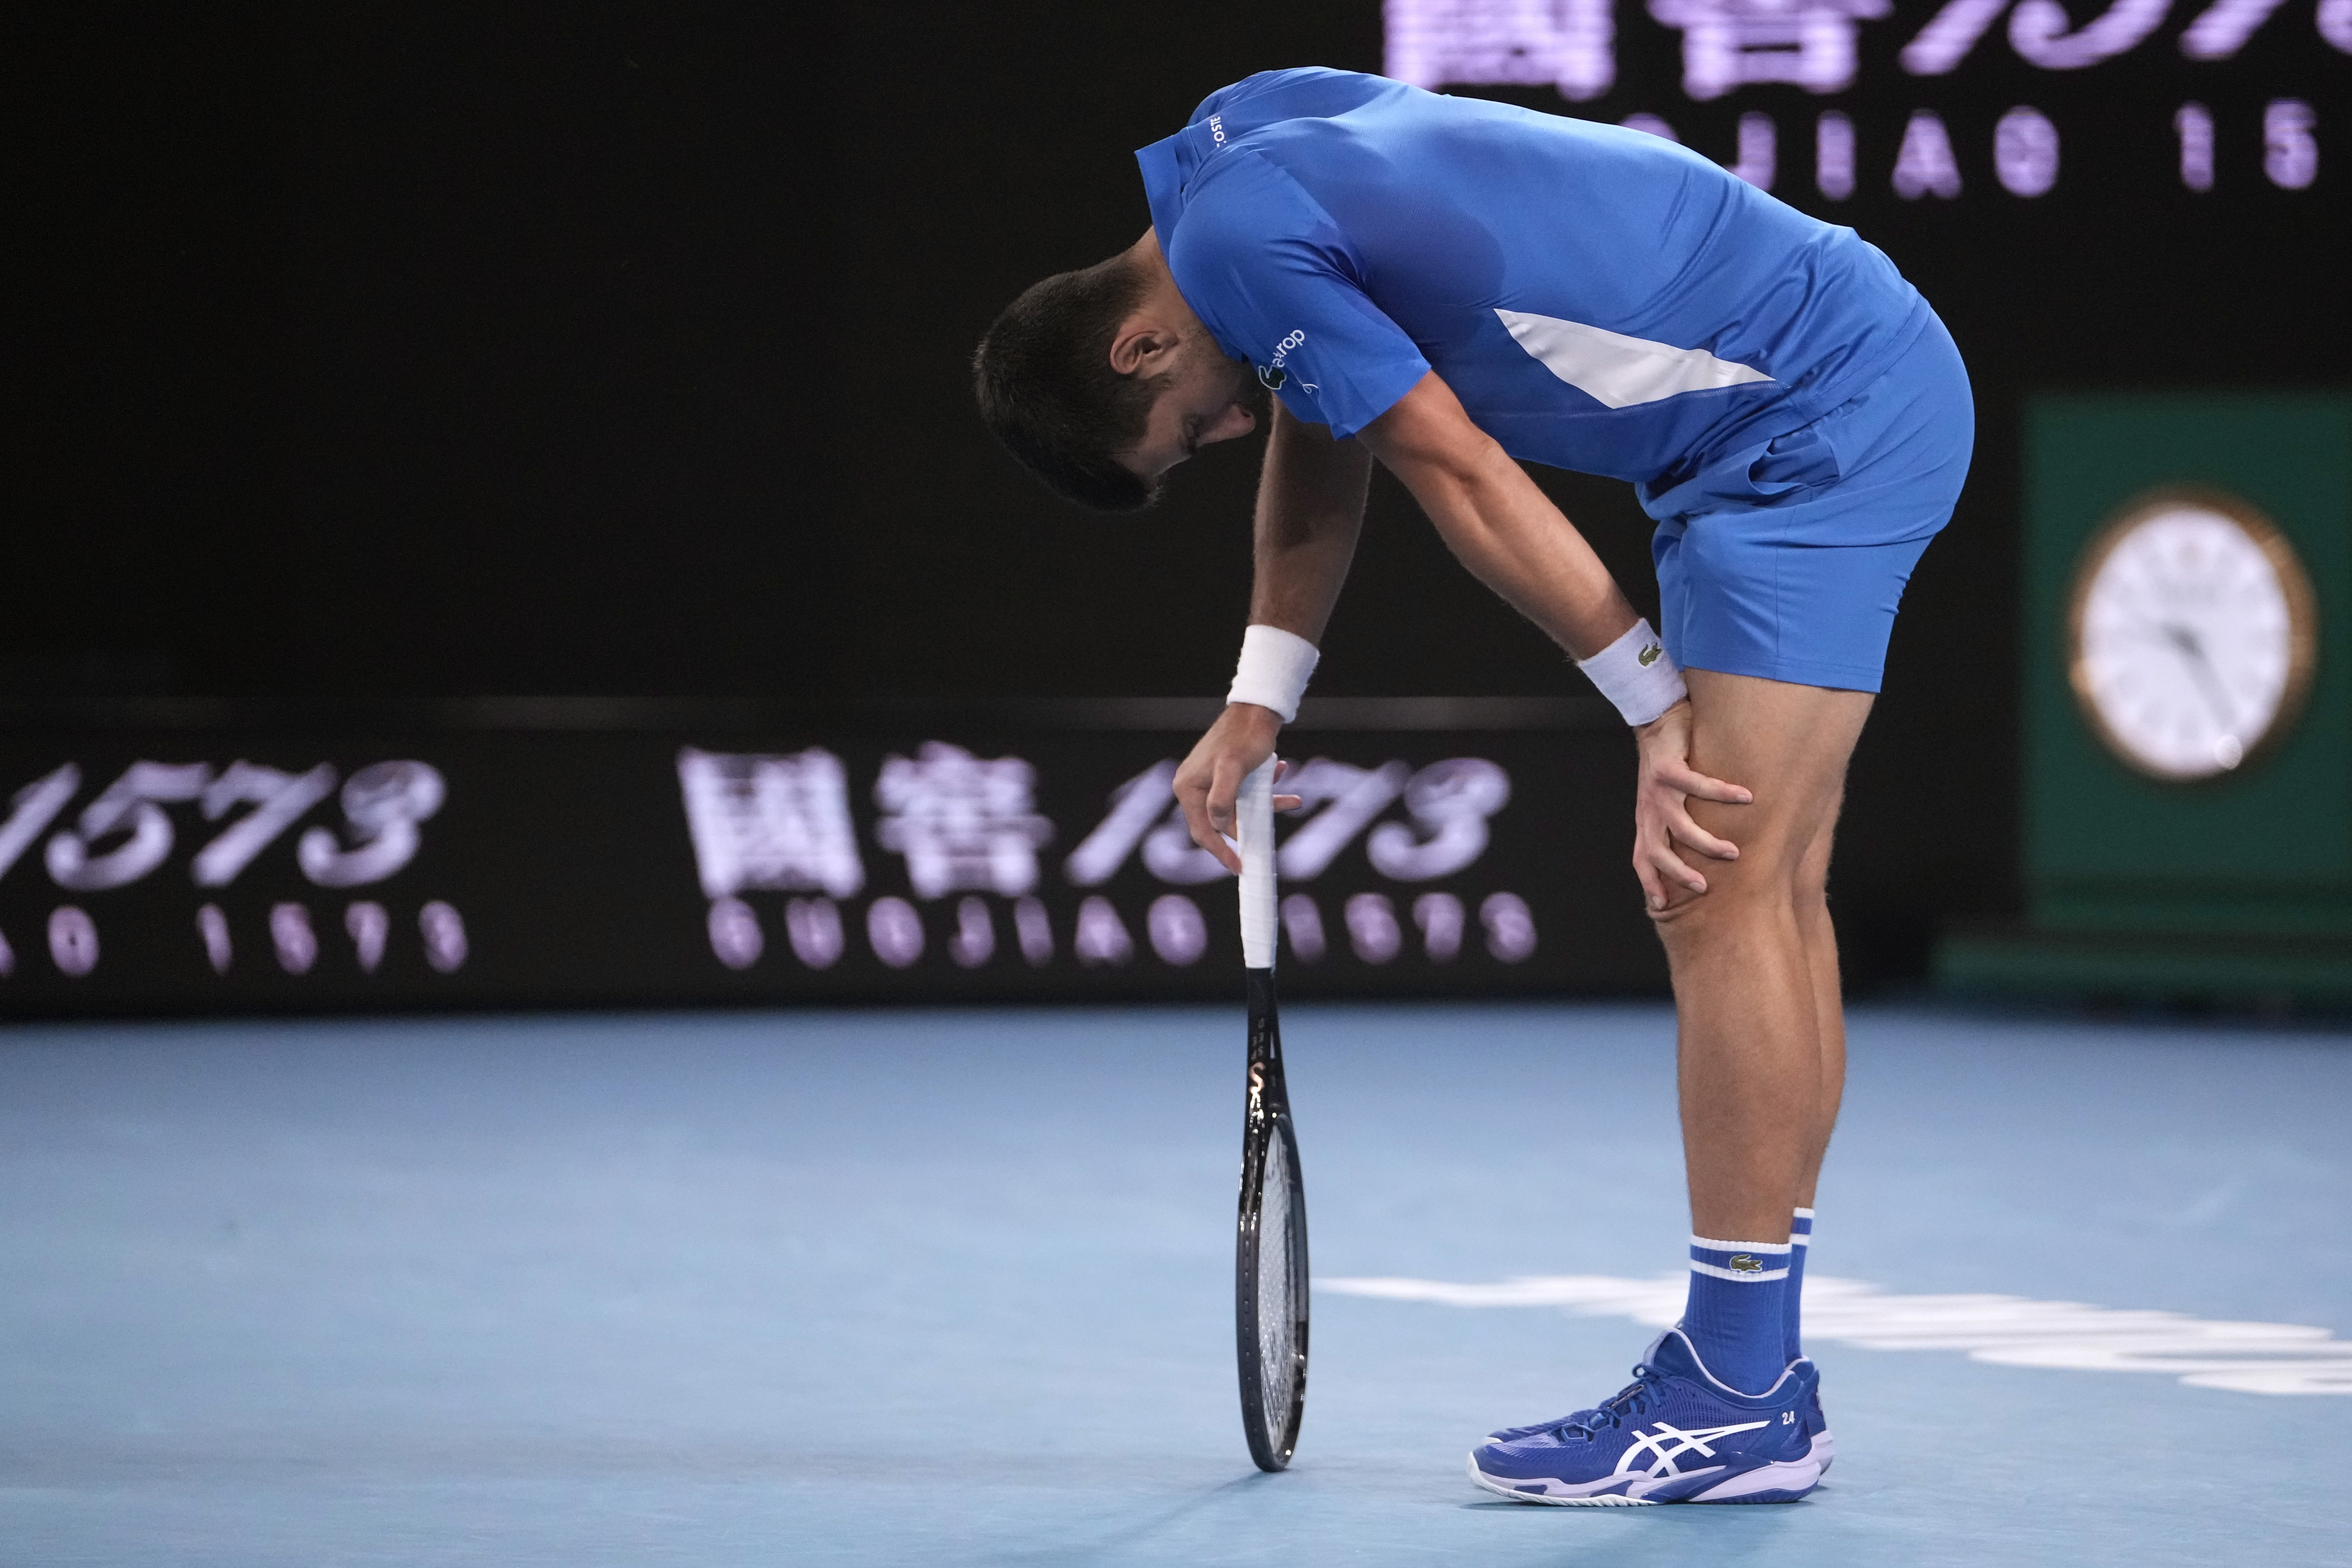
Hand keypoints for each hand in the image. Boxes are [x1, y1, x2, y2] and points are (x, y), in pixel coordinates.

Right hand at [1173, 704, 1301, 874]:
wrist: (1257, 710)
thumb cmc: (1244, 737)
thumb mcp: (1233, 767)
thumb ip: (1222, 798)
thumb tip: (1218, 826)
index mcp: (1188, 787)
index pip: (1202, 830)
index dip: (1220, 852)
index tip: (1240, 867)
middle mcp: (1195, 786)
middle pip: (1218, 823)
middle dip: (1245, 830)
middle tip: (1265, 845)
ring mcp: (1211, 781)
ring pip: (1237, 809)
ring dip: (1262, 807)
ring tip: (1289, 800)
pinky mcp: (1228, 776)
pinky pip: (1245, 794)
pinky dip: (1264, 792)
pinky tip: (1280, 774)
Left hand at [1632, 698, 1751, 910]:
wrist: (1655, 721)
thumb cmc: (1668, 765)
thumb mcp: (1665, 799)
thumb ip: (1677, 823)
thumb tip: (1703, 850)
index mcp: (1647, 820)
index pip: (1642, 858)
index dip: (1649, 882)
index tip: (1661, 905)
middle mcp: (1649, 810)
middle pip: (1657, 851)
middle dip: (1678, 873)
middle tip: (1704, 888)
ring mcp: (1657, 790)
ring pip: (1680, 825)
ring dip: (1706, 843)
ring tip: (1733, 853)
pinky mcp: (1668, 768)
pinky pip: (1698, 785)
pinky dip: (1723, 793)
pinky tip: (1747, 797)